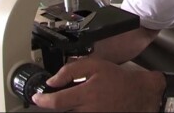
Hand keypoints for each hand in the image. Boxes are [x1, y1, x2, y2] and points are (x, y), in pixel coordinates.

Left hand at [32, 58, 163, 111]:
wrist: (138, 94)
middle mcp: (87, 111)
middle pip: (60, 111)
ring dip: (65, 107)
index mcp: (86, 94)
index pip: (56, 102)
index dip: (42, 100)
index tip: (36, 97)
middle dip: (53, 104)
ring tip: (68, 99)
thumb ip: (71, 70)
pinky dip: (75, 110)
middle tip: (53, 96)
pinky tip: (77, 105)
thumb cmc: (117, 79)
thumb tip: (52, 80)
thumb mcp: (94, 65)